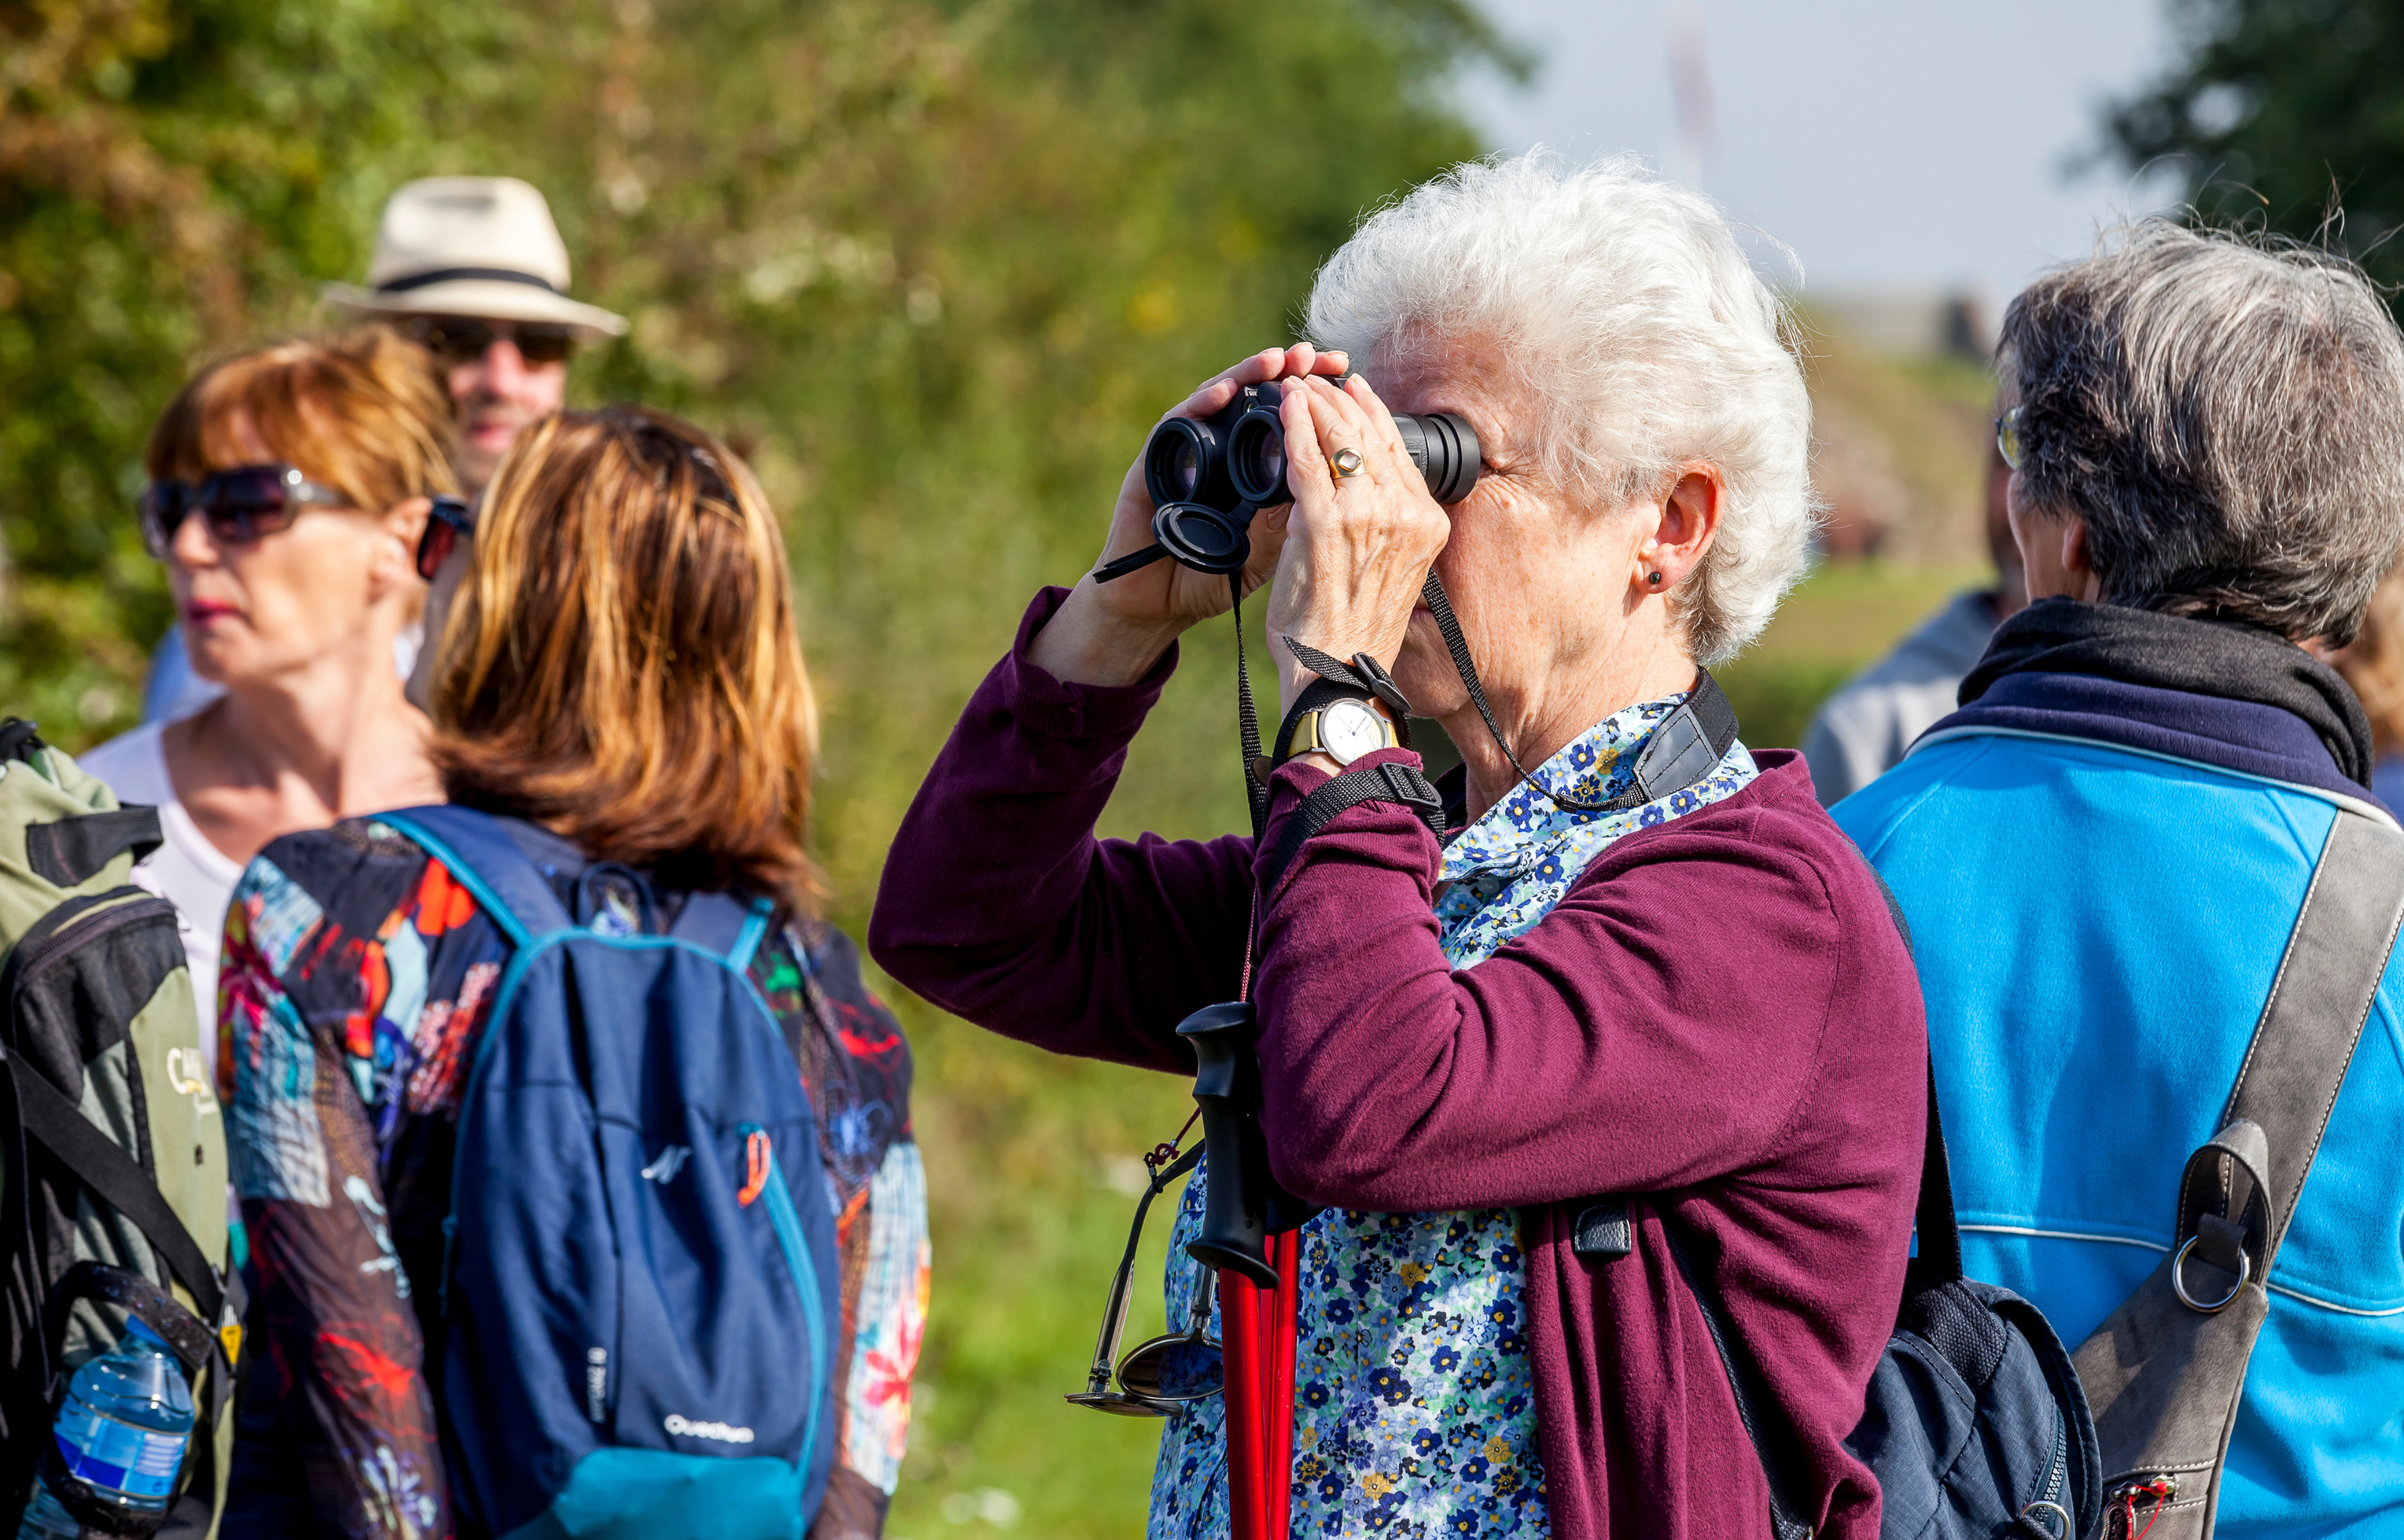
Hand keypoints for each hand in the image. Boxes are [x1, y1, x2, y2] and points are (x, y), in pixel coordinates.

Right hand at [1029, 344, 1347, 686]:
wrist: (1157, 607)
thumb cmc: (1210, 580)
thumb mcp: (1267, 553)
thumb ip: (1290, 519)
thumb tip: (1328, 478)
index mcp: (1256, 470)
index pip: (1293, 421)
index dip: (1322, 400)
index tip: (1352, 379)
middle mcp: (1224, 454)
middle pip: (1261, 399)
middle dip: (1294, 374)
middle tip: (1320, 357)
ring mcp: (1189, 454)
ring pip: (1221, 400)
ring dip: (1249, 375)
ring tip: (1279, 359)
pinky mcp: (1154, 463)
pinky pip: (1178, 426)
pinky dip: (1201, 405)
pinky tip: (1225, 392)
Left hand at [1262, 374, 1451, 716]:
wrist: (1338, 676)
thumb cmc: (1354, 632)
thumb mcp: (1390, 572)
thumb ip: (1379, 527)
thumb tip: (1352, 490)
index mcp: (1425, 524)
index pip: (1399, 450)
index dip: (1372, 413)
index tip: (1352, 390)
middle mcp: (1405, 515)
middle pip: (1372, 435)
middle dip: (1339, 399)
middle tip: (1315, 378)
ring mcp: (1369, 518)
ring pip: (1341, 440)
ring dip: (1314, 405)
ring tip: (1295, 384)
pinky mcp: (1326, 526)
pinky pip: (1308, 461)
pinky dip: (1294, 428)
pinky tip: (1283, 407)